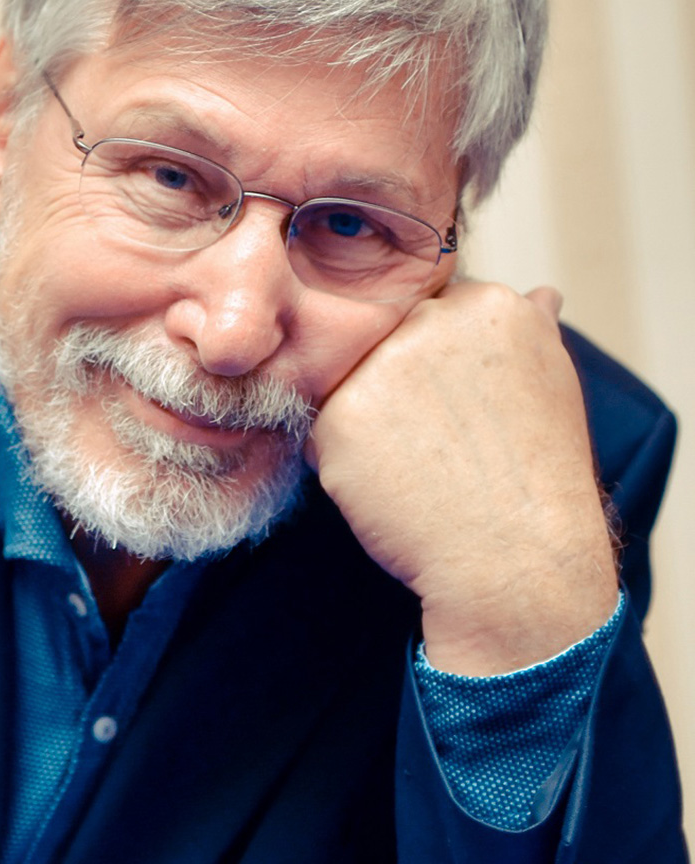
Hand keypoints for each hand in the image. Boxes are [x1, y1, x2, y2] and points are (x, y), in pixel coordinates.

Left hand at [306, 282, 618, 675]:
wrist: (514, 560)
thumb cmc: (535, 481)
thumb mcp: (551, 386)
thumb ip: (530, 331)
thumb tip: (539, 293)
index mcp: (489, 304)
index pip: (426, 313)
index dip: (431, 367)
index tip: (451, 410)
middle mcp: (432, 320)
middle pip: (379, 343)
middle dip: (392, 389)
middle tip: (432, 444)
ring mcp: (381, 363)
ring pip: (345, 385)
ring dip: (364, 424)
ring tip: (414, 467)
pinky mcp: (337, 413)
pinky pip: (320, 430)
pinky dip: (341, 462)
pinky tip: (389, 487)